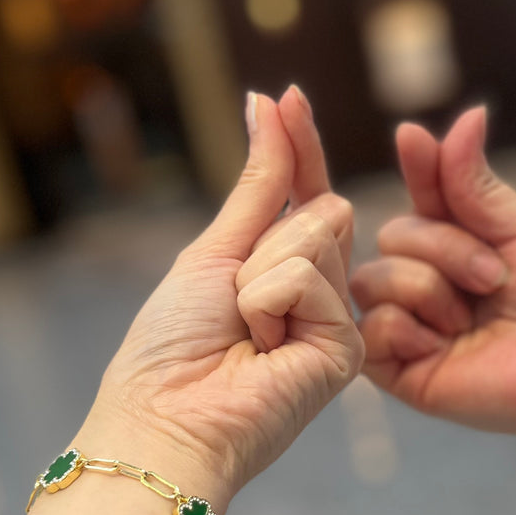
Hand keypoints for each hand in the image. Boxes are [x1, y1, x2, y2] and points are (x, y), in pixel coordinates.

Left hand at [78, 87, 361, 508]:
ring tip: (245, 332)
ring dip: (259, 276)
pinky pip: (311, 278)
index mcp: (282, 272)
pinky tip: (263, 349)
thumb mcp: (212, 250)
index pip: (303, 194)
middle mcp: (317, 295)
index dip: (297, 145)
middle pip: (321, 208)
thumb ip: (258, 185)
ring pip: (318, 234)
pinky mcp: (349, 349)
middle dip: (267, 236)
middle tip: (234, 298)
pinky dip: (270, 302)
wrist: (166, 420)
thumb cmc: (172, 348)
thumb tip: (268, 102)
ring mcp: (336, 321)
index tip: (286, 94)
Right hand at [351, 106, 515, 445]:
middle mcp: (427, 283)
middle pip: (391, 235)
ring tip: (473, 319)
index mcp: (456, 246)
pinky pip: (370, 330)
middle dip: (444, 249)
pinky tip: (446, 343)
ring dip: (428, 290)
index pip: (419, 196)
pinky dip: (406, 328)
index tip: (413, 138)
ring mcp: (412, 328)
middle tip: (496, 280)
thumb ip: (476, 180)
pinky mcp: (402, 372)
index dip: (416, 166)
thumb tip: (466, 114)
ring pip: (372, 280)